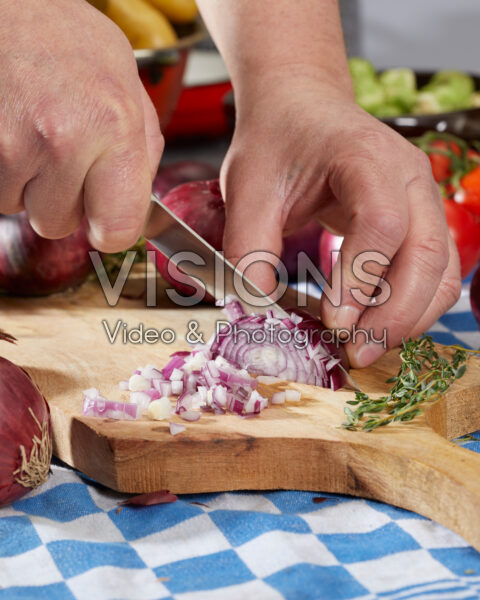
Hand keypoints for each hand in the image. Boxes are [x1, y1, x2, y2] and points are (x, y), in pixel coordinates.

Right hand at [0, 0, 162, 251]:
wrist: (5, 8)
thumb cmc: (64, 40)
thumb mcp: (127, 86)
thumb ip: (141, 153)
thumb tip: (136, 206)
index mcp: (113, 126)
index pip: (117, 230)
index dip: (108, 228)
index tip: (103, 217)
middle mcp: (62, 140)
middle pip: (59, 225)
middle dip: (59, 199)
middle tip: (58, 150)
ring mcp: (10, 145)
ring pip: (20, 210)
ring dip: (26, 184)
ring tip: (31, 132)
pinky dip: (2, 172)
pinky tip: (10, 131)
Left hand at [220, 75, 460, 366]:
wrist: (300, 110)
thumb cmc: (276, 143)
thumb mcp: (248, 189)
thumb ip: (250, 248)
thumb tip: (257, 311)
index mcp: (364, 156)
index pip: (381, 222)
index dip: (361, 278)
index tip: (334, 322)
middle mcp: (408, 175)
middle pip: (425, 252)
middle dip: (395, 314)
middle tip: (357, 353)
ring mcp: (422, 198)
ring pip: (440, 269)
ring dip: (410, 317)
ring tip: (367, 347)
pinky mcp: (419, 219)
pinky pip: (433, 271)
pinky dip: (413, 305)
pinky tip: (378, 325)